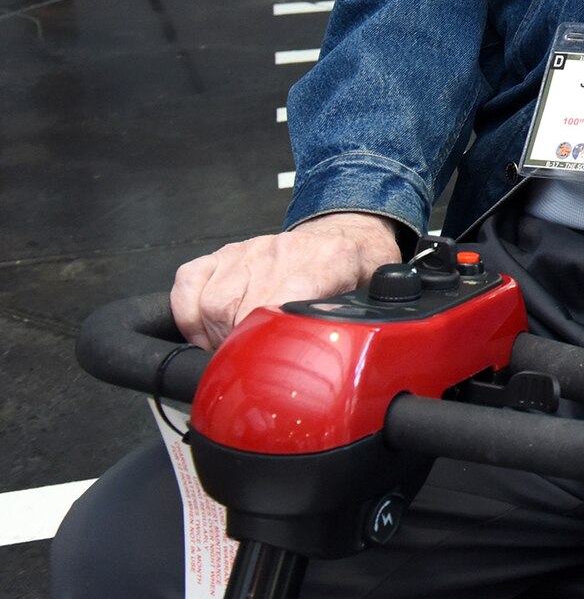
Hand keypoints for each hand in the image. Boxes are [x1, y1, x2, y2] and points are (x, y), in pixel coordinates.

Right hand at [170, 212, 402, 348]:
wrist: (346, 233)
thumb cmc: (359, 266)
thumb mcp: (379, 292)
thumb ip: (372, 318)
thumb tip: (362, 348)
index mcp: (329, 262)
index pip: (285, 299)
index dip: (267, 338)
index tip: (265, 363)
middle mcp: (285, 253)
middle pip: (239, 310)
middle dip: (240, 349)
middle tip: (253, 365)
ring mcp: (251, 251)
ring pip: (211, 302)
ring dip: (215, 336)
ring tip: (235, 348)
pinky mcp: (226, 253)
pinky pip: (189, 281)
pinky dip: (188, 312)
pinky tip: (206, 330)